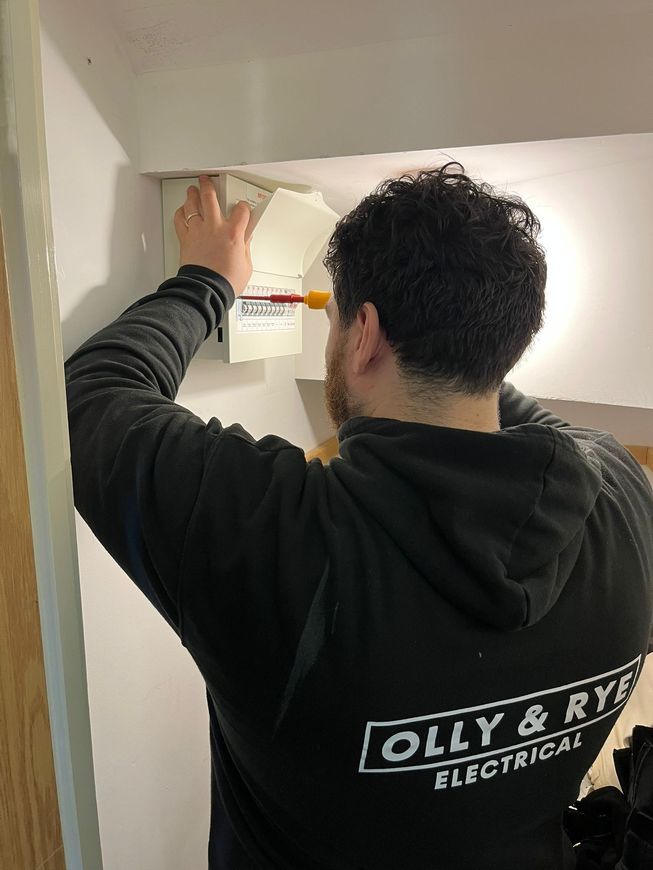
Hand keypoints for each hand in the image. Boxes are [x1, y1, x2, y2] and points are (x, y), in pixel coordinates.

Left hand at [174, 176, 253, 294]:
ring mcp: (198, 231)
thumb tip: (246, 240)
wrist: (206, 291)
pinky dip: (180, 213)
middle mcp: (215, 228)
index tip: (243, 209)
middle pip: (210, 198)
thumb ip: (245, 248)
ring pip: (192, 205)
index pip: (242, 210)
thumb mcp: (246, 265)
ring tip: (192, 190)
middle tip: (208, 181)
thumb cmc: (225, 282)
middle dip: (209, 186)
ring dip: (192, 195)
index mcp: (233, 234)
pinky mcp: (186, 239)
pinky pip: (180, 220)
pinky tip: (182, 211)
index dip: (243, 207)